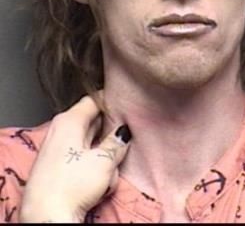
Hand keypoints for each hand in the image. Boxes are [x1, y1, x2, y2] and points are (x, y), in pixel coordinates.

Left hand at [19, 94, 131, 222]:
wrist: (46, 216)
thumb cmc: (72, 186)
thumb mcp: (104, 161)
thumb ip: (118, 141)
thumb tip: (125, 131)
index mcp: (68, 120)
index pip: (95, 99)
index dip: (114, 102)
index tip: (129, 107)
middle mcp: (60, 129)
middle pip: (94, 122)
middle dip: (110, 135)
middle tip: (124, 143)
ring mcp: (57, 148)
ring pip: (91, 142)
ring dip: (103, 155)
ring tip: (109, 172)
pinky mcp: (57, 165)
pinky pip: (82, 158)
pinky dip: (93, 166)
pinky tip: (100, 181)